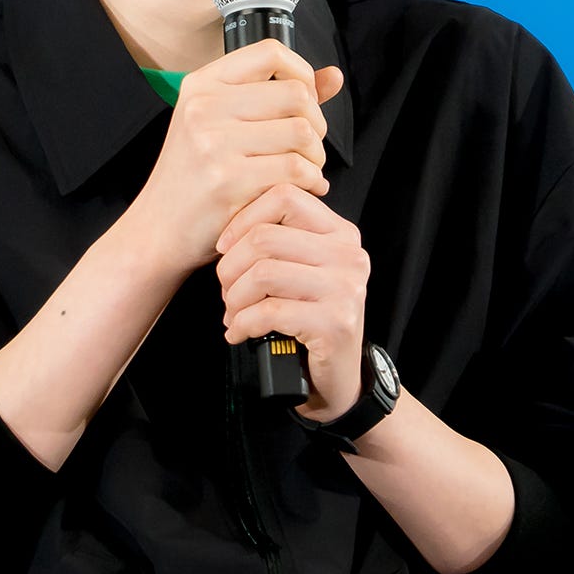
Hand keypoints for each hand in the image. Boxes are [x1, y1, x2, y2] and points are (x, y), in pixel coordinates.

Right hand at [131, 39, 342, 274]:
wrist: (157, 230)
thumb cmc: (195, 179)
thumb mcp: (221, 125)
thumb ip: (277, 97)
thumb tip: (333, 76)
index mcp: (201, 86)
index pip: (271, 53)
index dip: (302, 74)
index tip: (305, 102)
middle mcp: (204, 108)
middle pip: (296, 95)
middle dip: (317, 125)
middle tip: (308, 148)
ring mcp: (213, 144)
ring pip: (302, 133)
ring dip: (316, 157)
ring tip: (305, 171)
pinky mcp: (228, 182)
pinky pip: (296, 170)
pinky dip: (312, 182)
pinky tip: (304, 189)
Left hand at [215, 183, 370, 421]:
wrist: (338, 377)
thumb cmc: (311, 320)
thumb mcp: (302, 271)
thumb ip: (280, 242)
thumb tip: (228, 229)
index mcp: (340, 233)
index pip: (283, 197)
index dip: (243, 220)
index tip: (225, 247)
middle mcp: (348, 255)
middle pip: (265, 237)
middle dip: (230, 267)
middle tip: (226, 290)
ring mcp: (346, 288)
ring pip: (263, 273)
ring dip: (234, 298)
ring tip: (233, 312)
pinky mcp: (335, 322)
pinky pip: (270, 312)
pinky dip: (242, 324)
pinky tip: (239, 332)